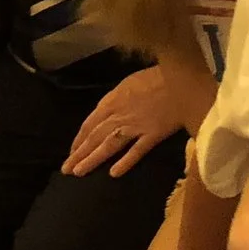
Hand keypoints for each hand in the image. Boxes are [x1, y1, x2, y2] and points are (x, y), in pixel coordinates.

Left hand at [63, 66, 181, 176]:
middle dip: (79, 153)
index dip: (79, 139)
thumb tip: (107, 112)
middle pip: (95, 136)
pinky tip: (114, 173)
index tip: (71, 152)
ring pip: (110, 145)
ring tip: (79, 173)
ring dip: (93, 159)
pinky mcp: (153, 134)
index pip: (90, 123)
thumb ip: (117, 98)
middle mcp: (120, 115)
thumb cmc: (158, 76)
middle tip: (66, 170)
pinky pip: (137, 150)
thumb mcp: (130, 82)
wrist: (182, 79)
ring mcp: (136, 125)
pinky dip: (125, 161)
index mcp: (112, 101)